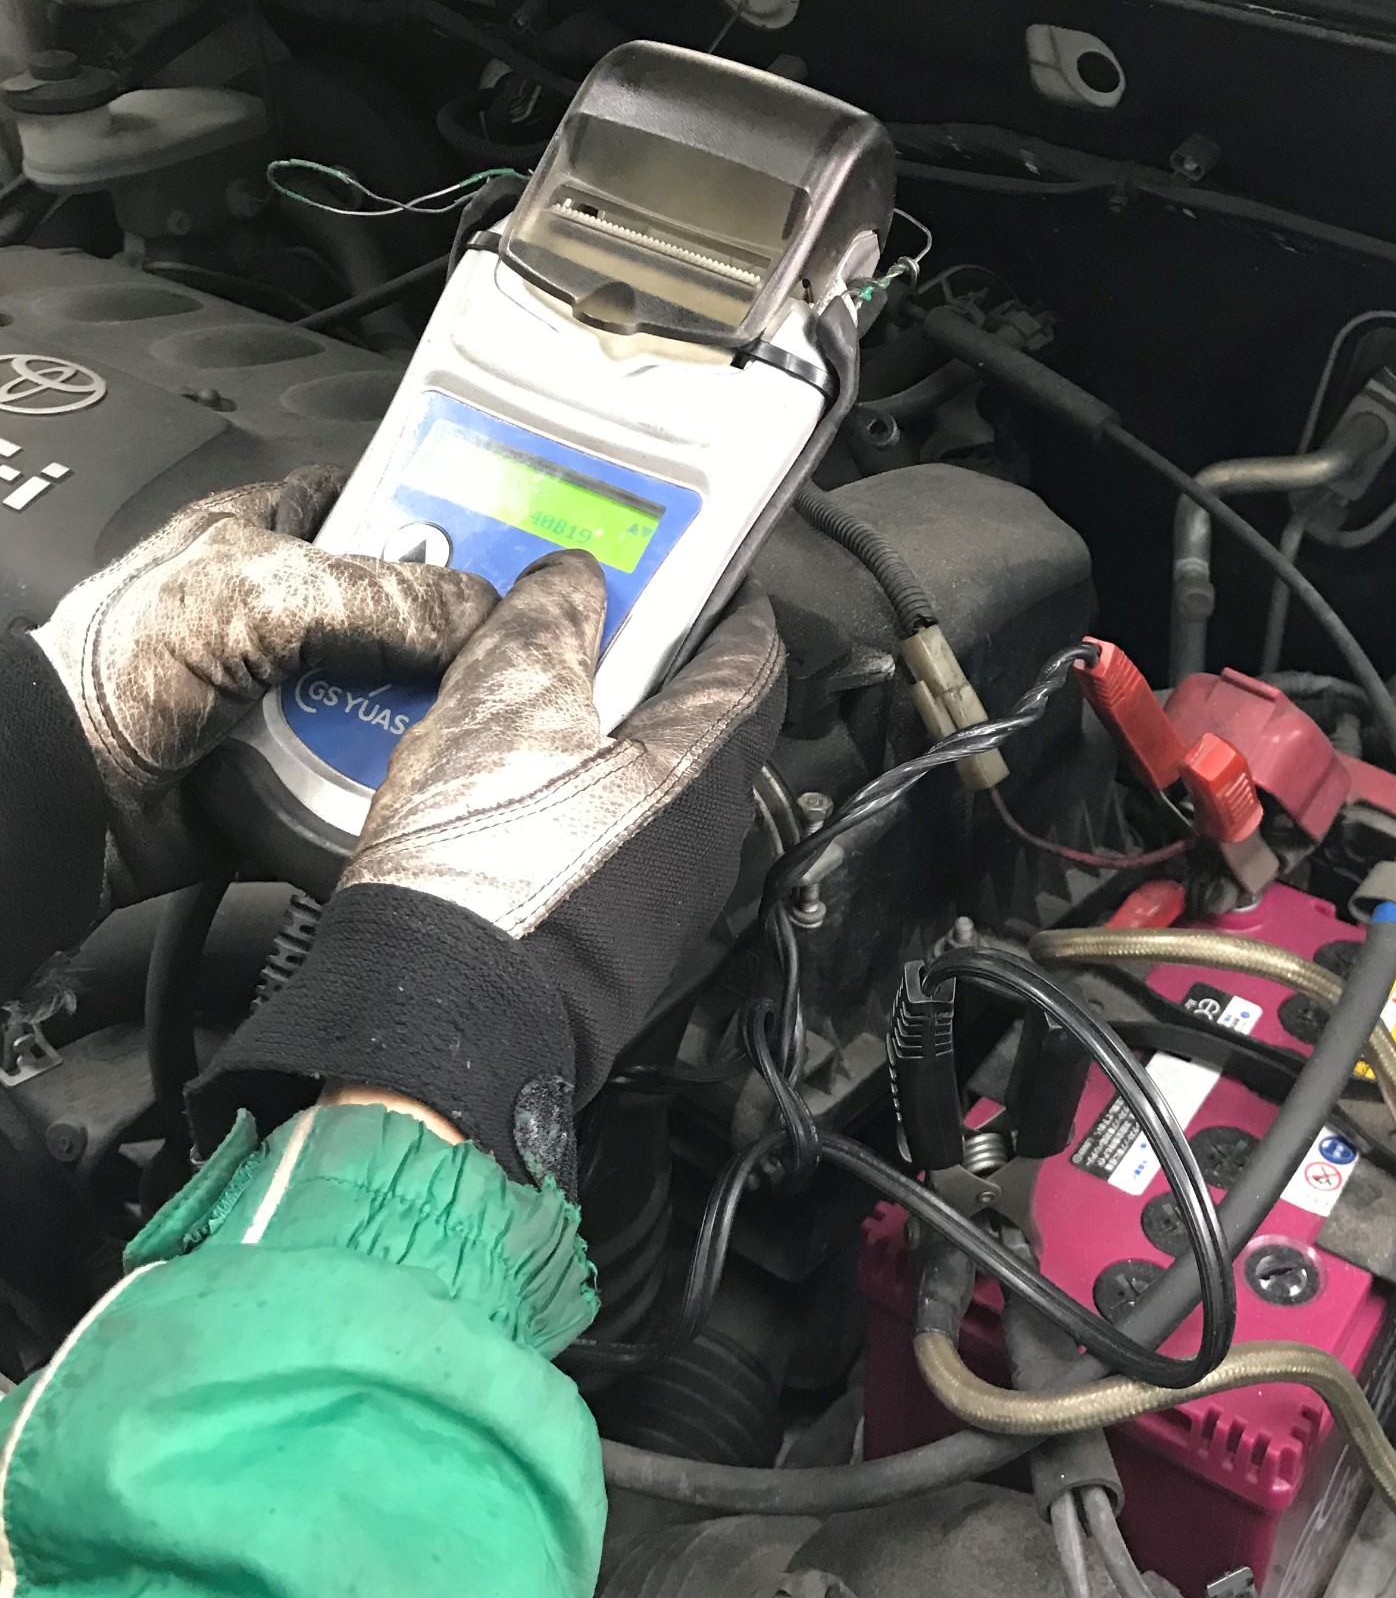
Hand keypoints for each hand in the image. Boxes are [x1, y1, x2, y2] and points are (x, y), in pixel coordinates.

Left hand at [34, 465, 496, 901]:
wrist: (63, 802)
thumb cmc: (110, 674)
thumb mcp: (251, 594)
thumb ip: (375, 593)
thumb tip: (477, 613)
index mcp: (269, 535)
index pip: (381, 501)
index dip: (445, 514)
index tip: (512, 541)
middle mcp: (291, 616)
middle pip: (413, 614)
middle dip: (457, 637)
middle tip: (504, 648)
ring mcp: (298, 701)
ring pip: (406, 703)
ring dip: (433, 720)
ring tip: (469, 721)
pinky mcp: (302, 777)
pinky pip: (379, 780)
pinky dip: (403, 787)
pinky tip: (427, 781)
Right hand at [339, 550, 785, 1183]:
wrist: (438, 1027)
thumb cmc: (481, 880)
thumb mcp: (501, 705)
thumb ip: (548, 624)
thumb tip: (575, 581)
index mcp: (700, 765)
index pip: (755, 656)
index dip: (727, 601)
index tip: (700, 570)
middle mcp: (706, 836)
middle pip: (703, 720)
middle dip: (649, 666)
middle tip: (589, 622)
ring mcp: (668, 897)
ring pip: (654, 784)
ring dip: (604, 736)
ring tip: (525, 702)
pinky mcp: (619, 941)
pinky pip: (615, 842)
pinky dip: (576, 799)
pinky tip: (505, 792)